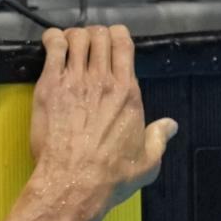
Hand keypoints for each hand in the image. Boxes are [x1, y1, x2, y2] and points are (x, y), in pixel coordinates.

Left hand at [28, 26, 177, 220]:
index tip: (111, 43)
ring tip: (69, 46)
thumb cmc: (109, 177)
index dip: (117, 37)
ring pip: (77, 37)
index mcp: (127, 93)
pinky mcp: (50, 87)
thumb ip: (159, 139)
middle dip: (94, 36)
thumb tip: (170, 126)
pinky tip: (52, 43)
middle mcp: (103, 81)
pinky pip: (53, 47)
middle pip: (100, 36)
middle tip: (87, 47)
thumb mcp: (147, 162)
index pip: (124, 45)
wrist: (74, 184)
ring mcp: (76, 81)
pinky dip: (53, 39)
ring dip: (73, 37)